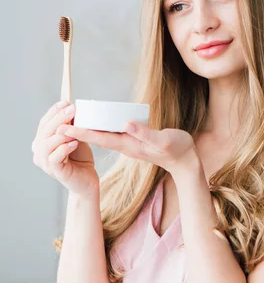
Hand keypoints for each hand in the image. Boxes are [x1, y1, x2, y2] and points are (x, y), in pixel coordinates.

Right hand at [32, 101, 98, 195]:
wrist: (86, 179)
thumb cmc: (80, 158)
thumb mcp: (75, 136)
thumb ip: (71, 126)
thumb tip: (72, 108)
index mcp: (41, 141)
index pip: (44, 123)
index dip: (53, 112)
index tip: (65, 102)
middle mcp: (39, 151)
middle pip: (45, 131)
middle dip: (59, 118)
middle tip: (72, 110)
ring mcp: (44, 162)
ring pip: (48, 143)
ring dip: (62, 133)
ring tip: (75, 127)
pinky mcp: (54, 171)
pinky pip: (55, 157)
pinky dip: (65, 148)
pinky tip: (75, 143)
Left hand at [56, 121, 196, 175]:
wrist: (185, 161)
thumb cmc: (177, 149)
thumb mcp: (162, 140)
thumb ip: (145, 133)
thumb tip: (126, 124)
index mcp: (129, 145)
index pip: (100, 138)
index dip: (82, 133)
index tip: (64, 128)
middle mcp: (126, 145)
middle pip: (97, 137)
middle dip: (79, 131)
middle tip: (59, 122)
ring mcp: (130, 144)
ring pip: (104, 135)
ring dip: (88, 129)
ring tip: (72, 120)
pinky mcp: (135, 141)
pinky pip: (113, 133)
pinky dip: (102, 127)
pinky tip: (98, 121)